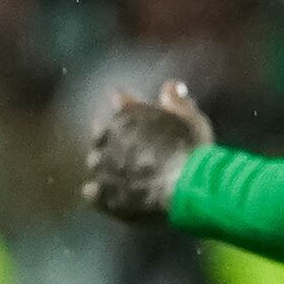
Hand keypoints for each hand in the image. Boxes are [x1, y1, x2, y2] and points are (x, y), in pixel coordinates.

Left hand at [85, 80, 214, 222]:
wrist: (185, 185)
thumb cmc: (190, 147)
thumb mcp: (190, 118)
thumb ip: (176, 101)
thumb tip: (169, 86)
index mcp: (126, 116)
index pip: (119, 103)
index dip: (127, 106)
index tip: (130, 108)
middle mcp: (107, 139)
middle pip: (101, 133)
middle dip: (110, 136)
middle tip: (124, 144)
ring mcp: (103, 169)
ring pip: (95, 162)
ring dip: (103, 163)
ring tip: (116, 171)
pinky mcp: (105, 196)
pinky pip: (92, 193)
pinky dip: (98, 192)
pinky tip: (107, 195)